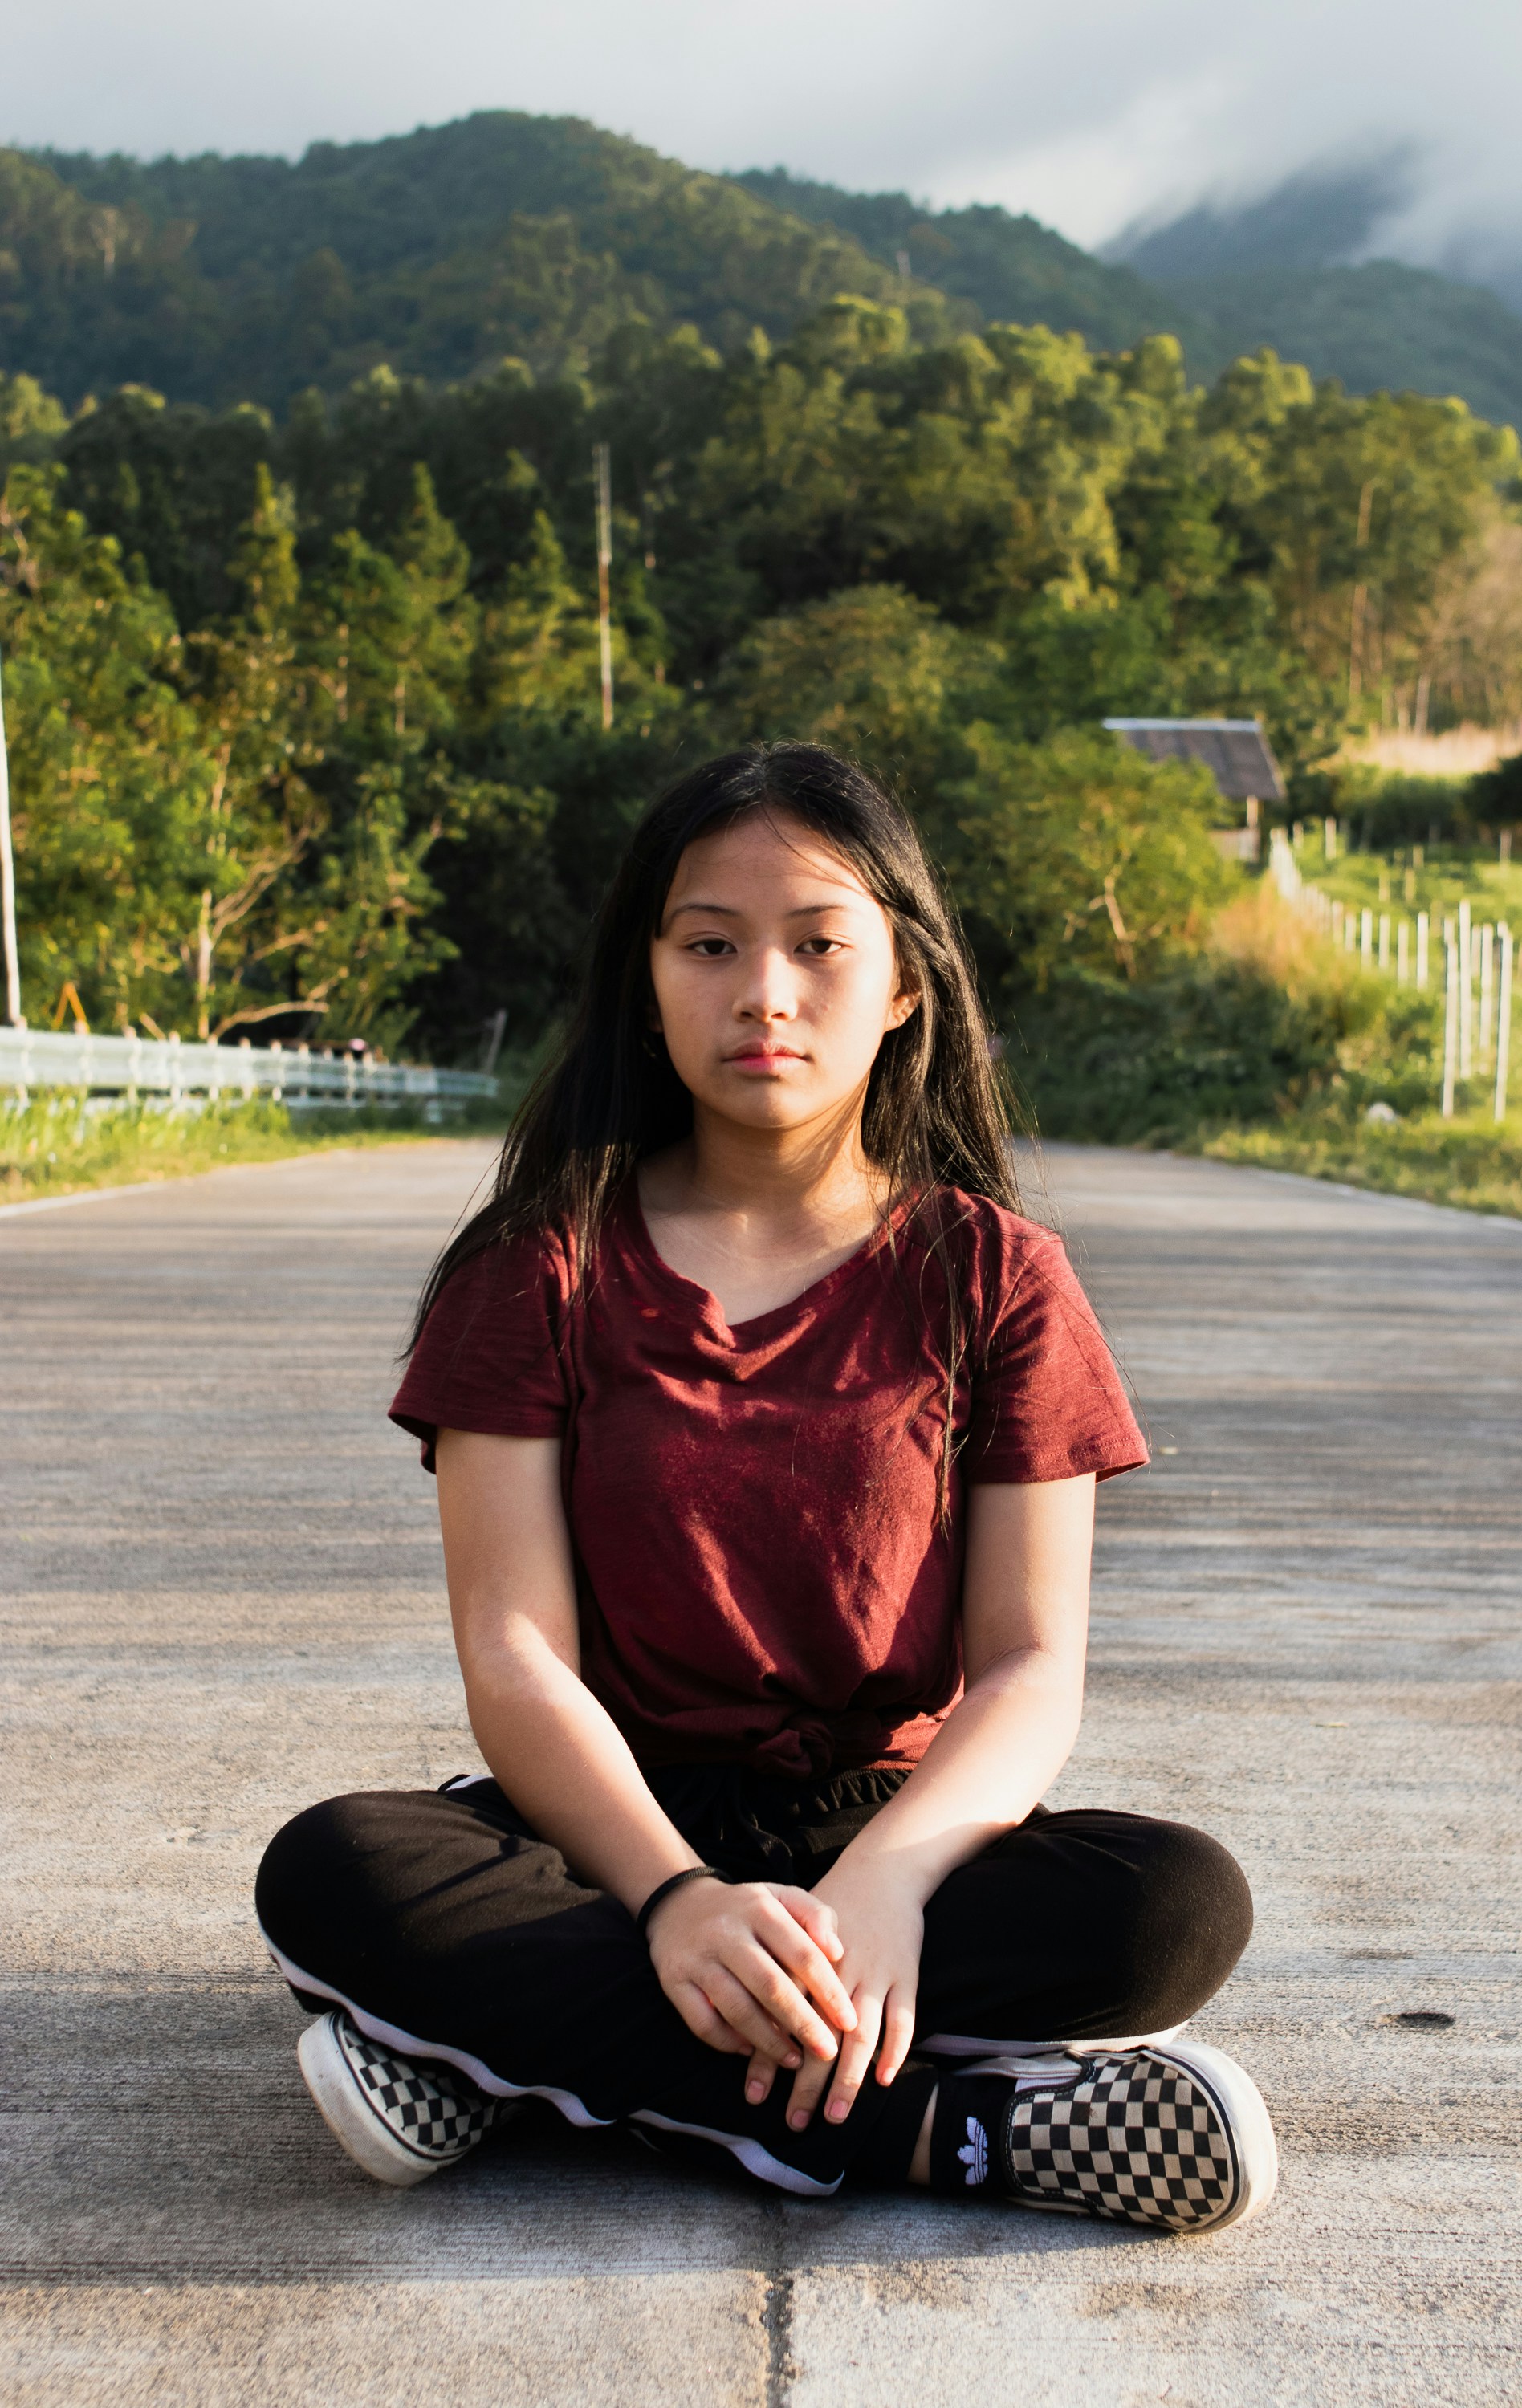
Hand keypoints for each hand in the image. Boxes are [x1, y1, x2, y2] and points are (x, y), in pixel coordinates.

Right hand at [645, 1877, 857, 2070]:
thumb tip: (838, 1951)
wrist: (681, 1905)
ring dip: (769, 2042)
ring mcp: (698, 1958)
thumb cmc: (748, 1909)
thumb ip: (817, 1915)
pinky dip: (728, 2042)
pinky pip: (703, 2023)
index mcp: (760, 1908)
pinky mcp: (674, 1981)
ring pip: (737, 2009)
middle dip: (803, 2024)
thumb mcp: (783, 1898)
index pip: (802, 1953)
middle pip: (770, 1985)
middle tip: (828, 2052)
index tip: (849, 2021)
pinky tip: (750, 2051)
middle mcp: (727, 1931)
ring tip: (795, 2061)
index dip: (828, 1991)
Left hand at [750, 1864, 922, 2129]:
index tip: (754, 2097)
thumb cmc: (830, 1911)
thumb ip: (772, 1974)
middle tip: (794, 2123)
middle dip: (807, 2082)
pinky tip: (884, 2080)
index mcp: (805, 1961)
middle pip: (821, 2034)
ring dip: (849, 2079)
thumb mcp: (793, 1931)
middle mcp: (840, 1971)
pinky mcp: (907, 1974)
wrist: (881, 1872)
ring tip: (834, 2116)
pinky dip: (896, 2050)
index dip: (767, 2057)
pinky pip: (904, 2018)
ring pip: (861, 2034)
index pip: (781, 2018)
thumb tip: (742, 2027)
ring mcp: (877, 1973)